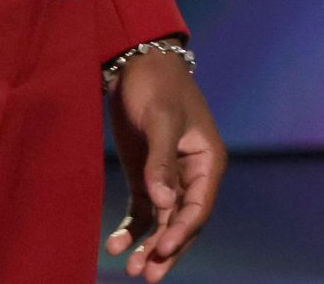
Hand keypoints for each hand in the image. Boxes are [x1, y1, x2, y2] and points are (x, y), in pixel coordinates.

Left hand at [104, 47, 224, 279]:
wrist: (137, 61)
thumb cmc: (156, 85)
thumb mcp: (160, 120)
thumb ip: (161, 162)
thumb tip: (165, 205)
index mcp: (207, 160)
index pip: (198, 207)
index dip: (182, 232)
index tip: (161, 250)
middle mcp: (192, 174)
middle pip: (182, 222)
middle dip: (166, 249)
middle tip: (147, 276)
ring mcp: (169, 177)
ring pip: (163, 221)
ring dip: (150, 245)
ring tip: (132, 269)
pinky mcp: (147, 176)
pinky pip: (143, 211)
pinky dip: (132, 229)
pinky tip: (116, 245)